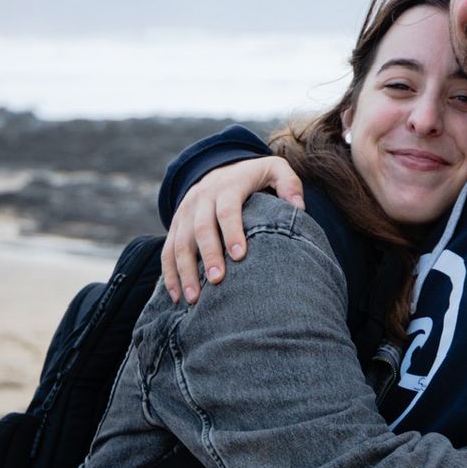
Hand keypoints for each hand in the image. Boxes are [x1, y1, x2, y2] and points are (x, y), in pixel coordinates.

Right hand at [162, 156, 306, 303]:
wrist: (219, 168)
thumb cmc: (254, 177)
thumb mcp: (274, 169)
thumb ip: (289, 183)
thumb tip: (299, 207)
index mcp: (228, 186)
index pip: (228, 210)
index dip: (232, 231)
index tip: (240, 256)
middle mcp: (202, 198)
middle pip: (201, 228)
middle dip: (208, 255)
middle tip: (217, 281)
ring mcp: (185, 212)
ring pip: (180, 242)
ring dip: (185, 271)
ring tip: (194, 299)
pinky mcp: (175, 225)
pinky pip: (167, 250)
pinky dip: (169, 274)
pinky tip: (176, 297)